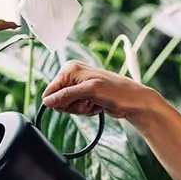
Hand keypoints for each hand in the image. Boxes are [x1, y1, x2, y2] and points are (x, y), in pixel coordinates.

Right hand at [42, 61, 156, 123]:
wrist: (133, 101)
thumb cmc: (116, 92)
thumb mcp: (89, 92)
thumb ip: (66, 95)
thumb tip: (47, 101)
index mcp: (70, 69)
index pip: (50, 91)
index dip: (59, 102)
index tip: (74, 102)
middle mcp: (72, 76)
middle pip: (57, 100)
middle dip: (72, 106)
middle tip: (88, 102)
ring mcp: (78, 86)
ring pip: (67, 106)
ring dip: (81, 109)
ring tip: (94, 102)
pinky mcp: (84, 95)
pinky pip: (76, 108)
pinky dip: (86, 110)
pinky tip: (96, 105)